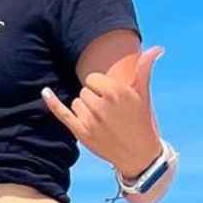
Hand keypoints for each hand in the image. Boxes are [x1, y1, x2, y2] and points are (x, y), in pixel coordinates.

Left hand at [44, 46, 164, 179]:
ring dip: (85, 109)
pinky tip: (45, 91)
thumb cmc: (141, 120)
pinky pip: (62, 113)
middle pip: (84, 91)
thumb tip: (157, 48)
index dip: (100, 87)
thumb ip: (144, 70)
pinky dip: (52, 102)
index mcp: (116, 92)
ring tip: (102, 120)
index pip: (92, 78)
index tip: (109, 97)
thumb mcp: (143, 95)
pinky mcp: (81, 132)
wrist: (138, 154)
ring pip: (76, 102)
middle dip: (93, 99)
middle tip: (108, 112)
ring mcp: (90, 120)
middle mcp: (102, 105)